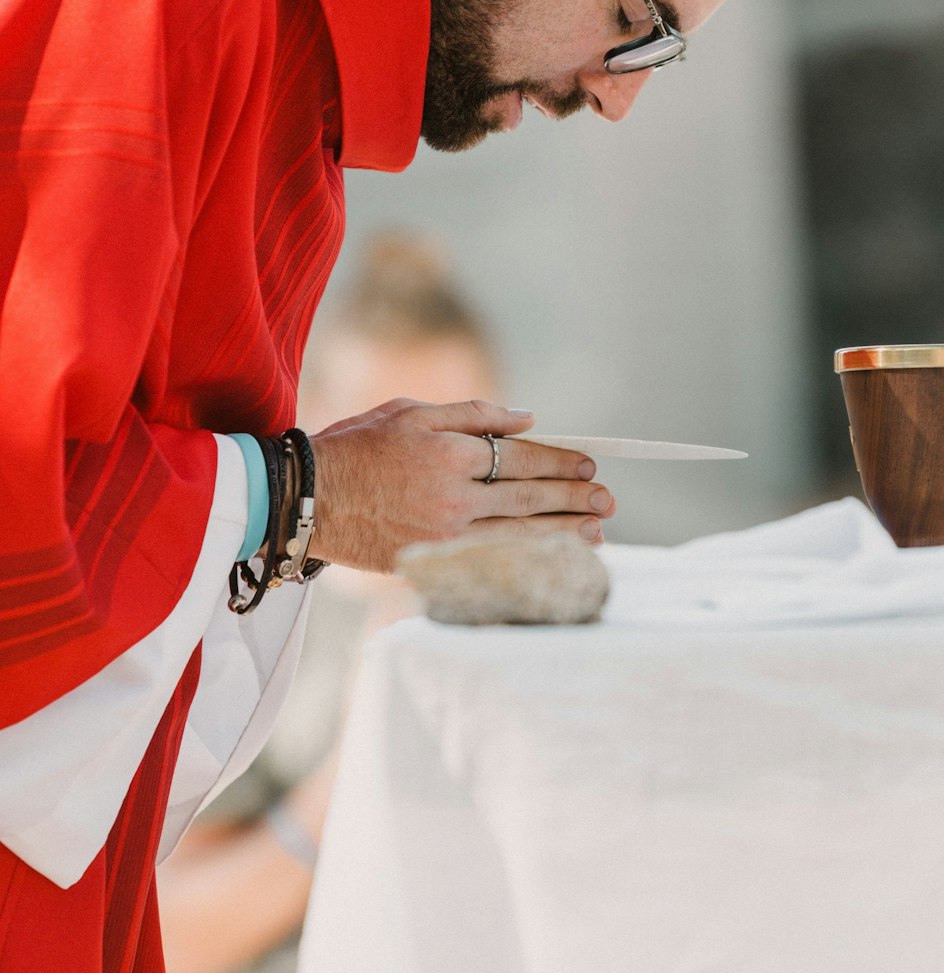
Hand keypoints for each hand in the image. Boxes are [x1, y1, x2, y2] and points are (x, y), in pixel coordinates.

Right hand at [309, 399, 614, 572]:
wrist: (307, 498)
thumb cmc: (357, 447)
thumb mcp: (411, 411)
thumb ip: (473, 413)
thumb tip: (527, 417)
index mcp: (450, 451)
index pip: (522, 457)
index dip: (560, 461)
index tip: (589, 462)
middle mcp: (453, 495)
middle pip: (530, 498)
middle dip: (575, 497)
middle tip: (608, 498)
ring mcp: (444, 534)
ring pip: (519, 534)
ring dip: (565, 532)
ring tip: (598, 529)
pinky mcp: (432, 562)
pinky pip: (494, 559)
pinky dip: (529, 557)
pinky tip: (553, 556)